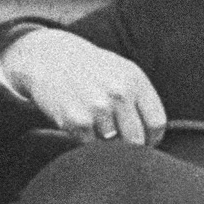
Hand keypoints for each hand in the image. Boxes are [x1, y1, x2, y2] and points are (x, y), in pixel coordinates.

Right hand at [0, 27, 166, 144]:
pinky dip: (85, 139)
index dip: (152, 138)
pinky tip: (78, 120)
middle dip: (128, 145)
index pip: (156, 123)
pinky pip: (90, 145)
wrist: (47, 58)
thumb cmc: (90, 69)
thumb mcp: (121, 71)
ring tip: (93, 121)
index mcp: (134, 79)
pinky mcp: (77, 120)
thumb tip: (155, 136)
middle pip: (136, 140)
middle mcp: (119, 92)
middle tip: (115, 137)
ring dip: (104, 141)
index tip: (144, 141)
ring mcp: (98, 107)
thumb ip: (140, 99)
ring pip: (113, 145)